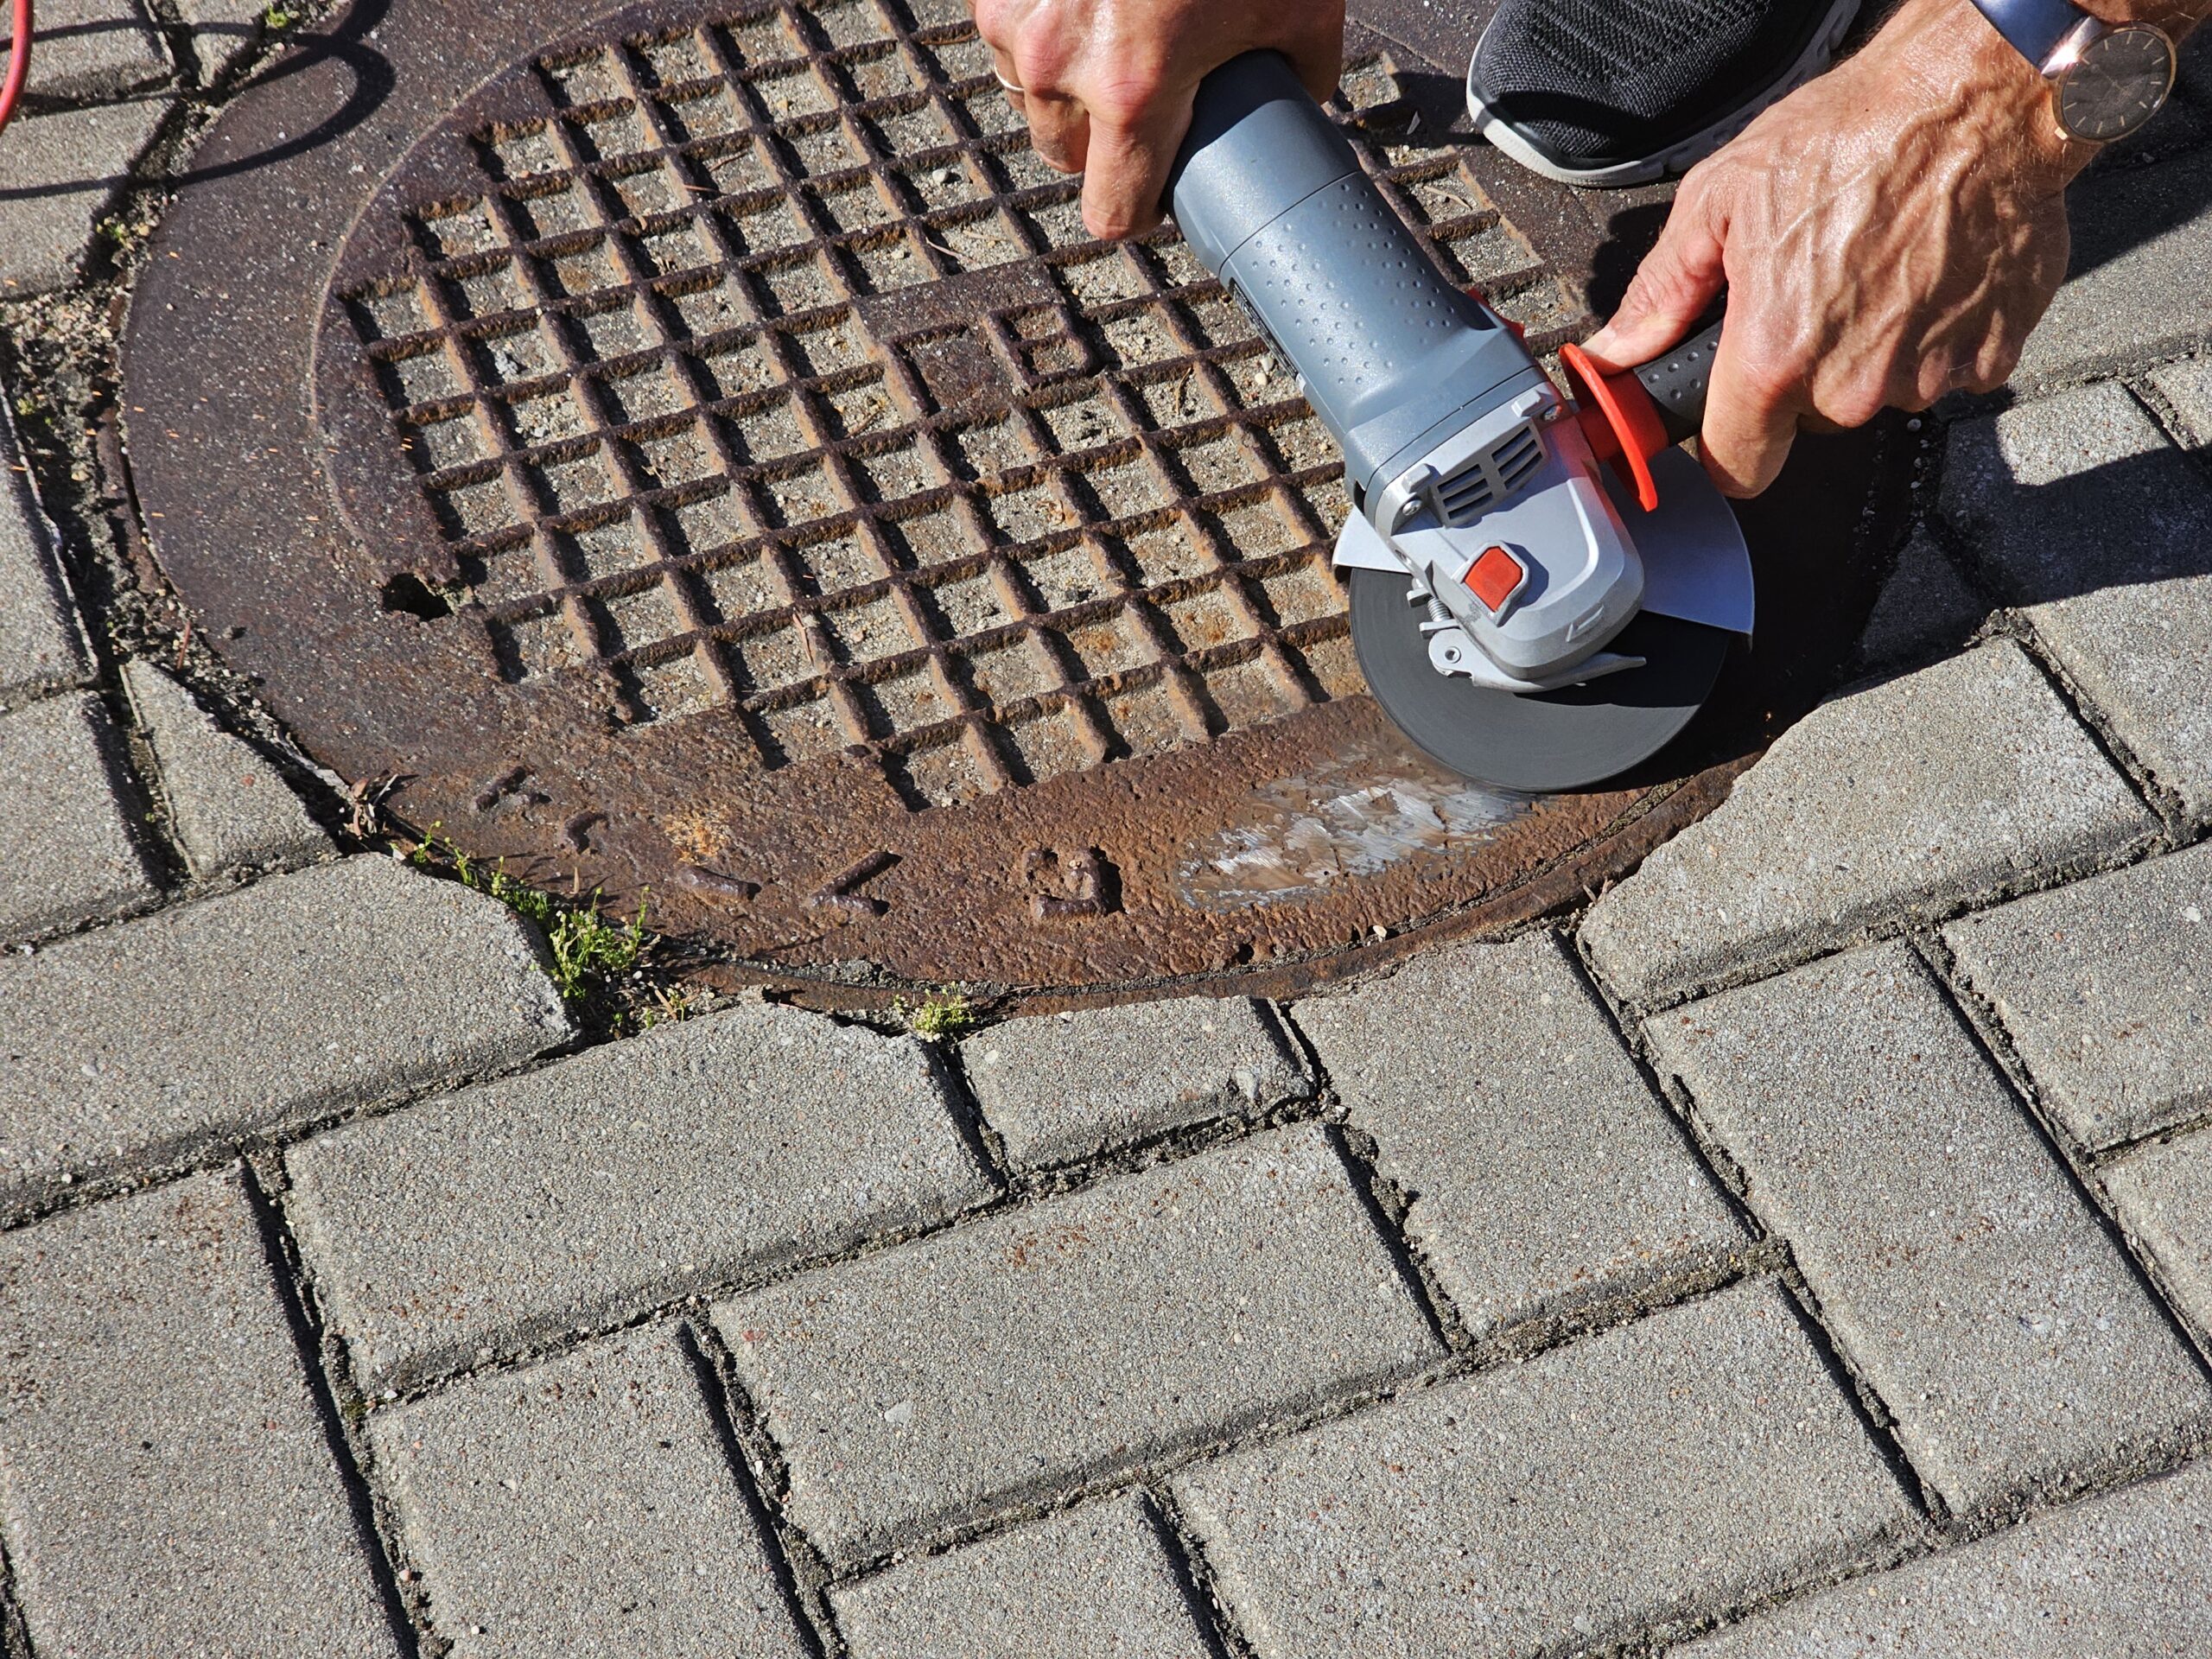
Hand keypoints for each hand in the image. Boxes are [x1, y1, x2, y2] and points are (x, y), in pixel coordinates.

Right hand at [970, 0, 1344, 237]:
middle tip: (1153, 101)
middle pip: (1063, 157)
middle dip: (1102, 143)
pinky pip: (1010, 31)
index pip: (1111, 213)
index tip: (1159, 194)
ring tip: (1123, 34)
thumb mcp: (1302, 5)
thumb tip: (1295, 107)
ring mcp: (1016, 16)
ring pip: (1030, 94)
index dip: (1140, 210)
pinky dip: (1046, 24)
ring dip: (1067, 84)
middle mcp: (1061, 63)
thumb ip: (1298, 75)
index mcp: (1135, 91)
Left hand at [1581, 0, 2088, 497]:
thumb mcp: (1722, 198)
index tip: (1729, 421)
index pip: (1738, 468)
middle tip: (1814, 288)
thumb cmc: (1851, 134)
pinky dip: (1935, 332)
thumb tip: (1617, 351)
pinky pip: (1947, 368)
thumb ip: (1664, 291)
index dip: (1727, 448)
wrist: (1975, 97)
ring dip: (1872, 348)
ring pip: (1877, 392)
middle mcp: (1851, 384)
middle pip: (1809, 419)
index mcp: (1776, 356)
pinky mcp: (1993, 355)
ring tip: (1876, 266)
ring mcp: (1928, 374)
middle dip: (1803, 370)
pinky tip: (1927, 270)